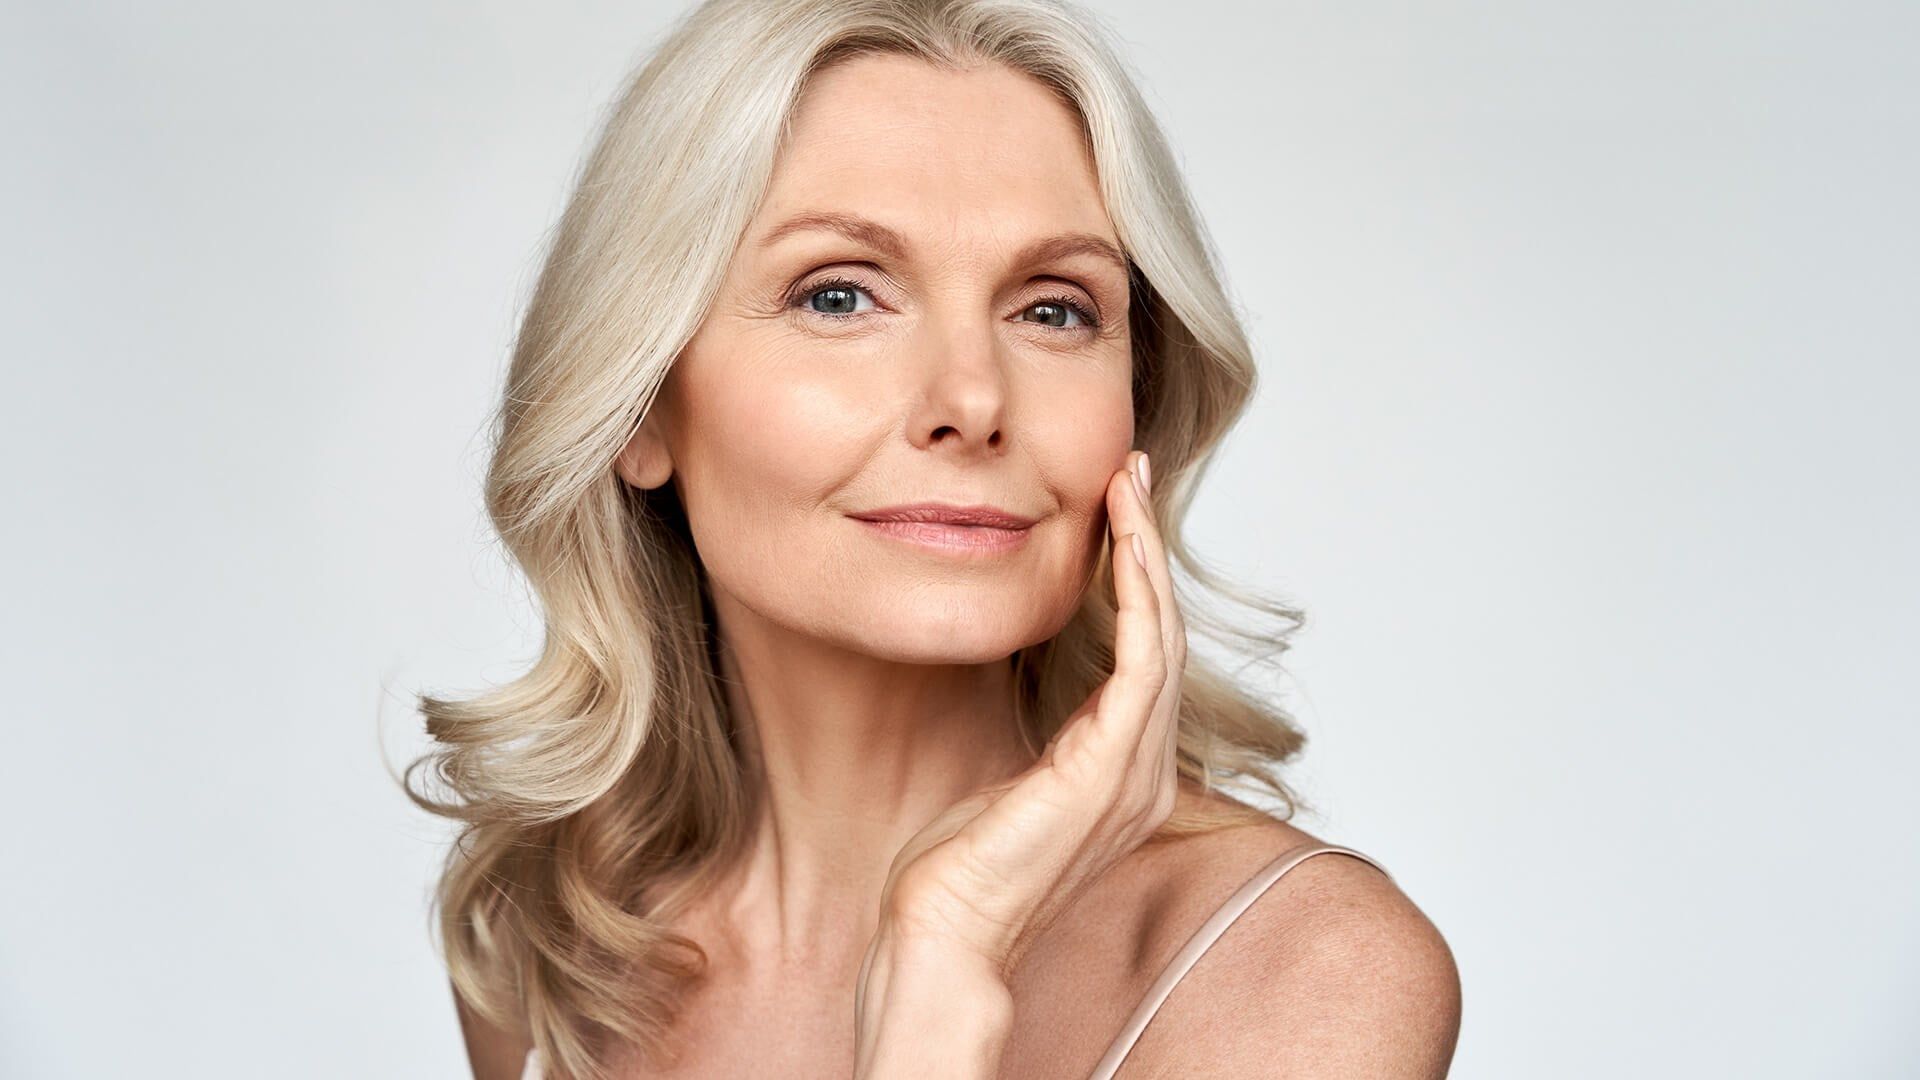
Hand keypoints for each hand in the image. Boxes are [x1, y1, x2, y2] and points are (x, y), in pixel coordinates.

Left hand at [861, 450, 1188, 986]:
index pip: (1144, 653)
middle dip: (1148, 546)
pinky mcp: (1110, 770)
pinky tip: (1124, 548)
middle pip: (1164, 633)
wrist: (944, 934)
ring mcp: (1135, 773)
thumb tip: (1028, 681)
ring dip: (1146, 556)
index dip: (1136, 577)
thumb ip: (1039, 734)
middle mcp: (1145, 770)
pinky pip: (1142, 664)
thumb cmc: (959, 869)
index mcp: (1123, 770)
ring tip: (1128, 489)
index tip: (1117, 510)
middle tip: (1132, 472)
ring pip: (1161, 637)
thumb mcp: (1006, 779)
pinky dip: (1138, 599)